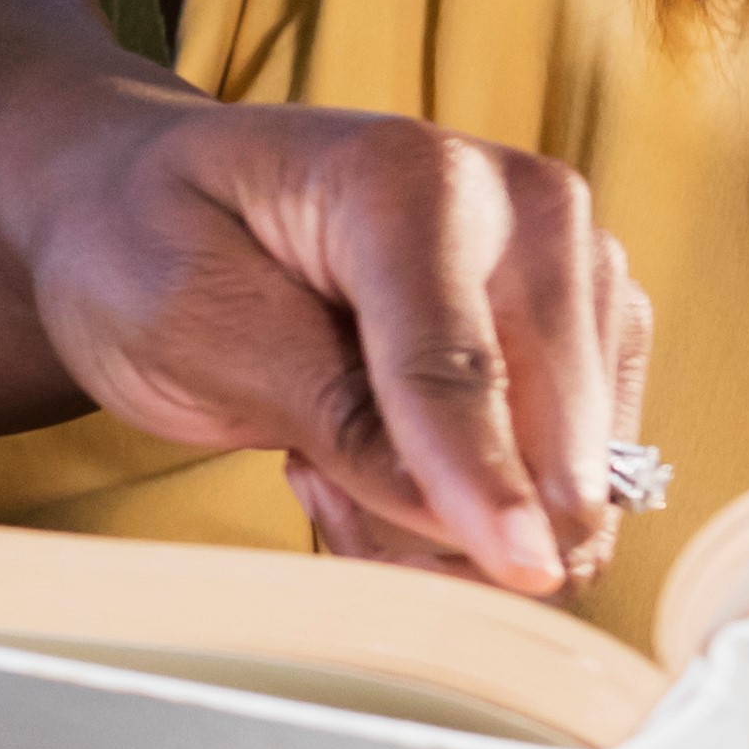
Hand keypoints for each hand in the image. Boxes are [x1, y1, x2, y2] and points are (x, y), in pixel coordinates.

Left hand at [0, 79, 655, 595]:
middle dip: (434, 518)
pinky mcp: (594, 331)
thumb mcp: (190, 321)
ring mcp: (575, 267)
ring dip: (444, 521)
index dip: (485, 479)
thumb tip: (465, 521)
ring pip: (571, 482)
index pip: (455, 364)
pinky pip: (569, 486)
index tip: (524, 574)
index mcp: (411, 175)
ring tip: (330, 448)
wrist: (154, 200)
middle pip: (546, 435)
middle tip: (305, 469)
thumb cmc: (156, 243)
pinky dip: (473, 510)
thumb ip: (332, 411)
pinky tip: (385, 452)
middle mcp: (523, 205)